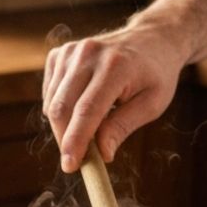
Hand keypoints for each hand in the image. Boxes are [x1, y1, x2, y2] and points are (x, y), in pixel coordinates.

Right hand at [42, 22, 186, 172]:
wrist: (151, 40)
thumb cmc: (155, 75)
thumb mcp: (152, 104)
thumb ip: (124, 126)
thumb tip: (102, 154)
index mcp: (115, 66)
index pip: (87, 111)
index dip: (76, 142)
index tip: (71, 166)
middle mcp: (88, 55)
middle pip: (62, 108)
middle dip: (65, 140)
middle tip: (78, 162)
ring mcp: (70, 52)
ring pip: (52, 103)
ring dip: (63, 128)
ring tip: (88, 133)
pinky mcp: (59, 54)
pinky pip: (50, 93)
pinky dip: (60, 110)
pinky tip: (80, 110)